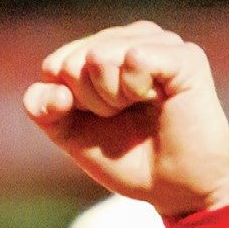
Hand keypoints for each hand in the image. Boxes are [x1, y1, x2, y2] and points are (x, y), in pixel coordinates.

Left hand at [23, 21, 228, 215]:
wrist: (175, 188)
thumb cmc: (126, 157)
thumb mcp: (70, 134)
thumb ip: (44, 109)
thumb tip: (55, 90)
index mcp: (100, 50)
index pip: (55, 65)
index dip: (68, 104)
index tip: (98, 119)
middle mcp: (129, 39)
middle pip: (72, 62)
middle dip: (90, 102)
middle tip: (123, 115)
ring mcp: (158, 42)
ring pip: (99, 56)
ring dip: (113, 98)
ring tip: (140, 107)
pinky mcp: (185, 56)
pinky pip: (134, 58)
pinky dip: (136, 88)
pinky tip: (157, 98)